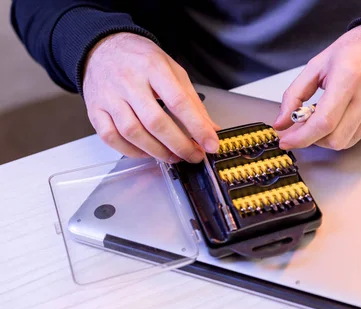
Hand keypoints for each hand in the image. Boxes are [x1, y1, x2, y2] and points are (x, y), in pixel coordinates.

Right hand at [82, 32, 220, 162]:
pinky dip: (130, 151)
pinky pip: (110, 137)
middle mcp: (129, 81)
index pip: (178, 102)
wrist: (103, 47)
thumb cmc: (141, 59)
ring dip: (157, 151)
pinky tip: (146, 152)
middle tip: (193, 155)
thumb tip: (211, 128)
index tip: (210, 144)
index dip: (197, 127)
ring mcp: (109, 96)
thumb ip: (192, 101)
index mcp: (153, 67)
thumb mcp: (173, 70)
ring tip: (173, 156)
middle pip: (155, 122)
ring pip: (132, 132)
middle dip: (179, 145)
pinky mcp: (95, 109)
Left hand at [273, 24, 360, 149]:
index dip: (301, 138)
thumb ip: (294, 95)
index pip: (323, 123)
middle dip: (315, 139)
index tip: (287, 141)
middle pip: (335, 139)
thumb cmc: (356, 50)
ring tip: (330, 114)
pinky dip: (350, 128)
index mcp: (349, 77)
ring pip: (348, 141)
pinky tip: (351, 110)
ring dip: (332, 135)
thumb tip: (281, 123)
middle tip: (307, 127)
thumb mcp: (318, 64)